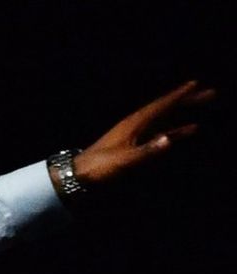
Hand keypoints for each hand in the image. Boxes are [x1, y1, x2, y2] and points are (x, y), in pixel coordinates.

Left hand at [71, 80, 215, 189]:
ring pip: (164, 119)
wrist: (79, 175)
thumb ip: (147, 152)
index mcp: (133, 124)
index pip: (160, 106)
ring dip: (182, 113)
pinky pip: (158, 133)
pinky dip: (173, 130)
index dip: (178, 96)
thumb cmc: (100, 167)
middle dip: (187, 100)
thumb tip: (169, 139)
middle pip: (165, 109)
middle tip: (209, 93)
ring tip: (201, 105)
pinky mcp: (133, 145)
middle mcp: (135, 125)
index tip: (196, 84)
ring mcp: (134, 134)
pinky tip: (184, 132)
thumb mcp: (124, 161)